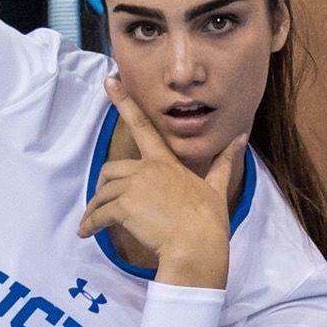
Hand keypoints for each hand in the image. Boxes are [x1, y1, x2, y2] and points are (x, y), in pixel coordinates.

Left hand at [78, 78, 246, 287]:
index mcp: (165, 162)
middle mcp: (146, 169)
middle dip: (103, 187)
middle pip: (111, 169)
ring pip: (102, 193)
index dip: (124, 102)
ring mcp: (134, 187)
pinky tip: (85, 234)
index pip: (142, 126)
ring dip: (94, 209)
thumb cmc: (208, 220)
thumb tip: (241, 138)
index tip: (109, 81)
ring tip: (89, 225)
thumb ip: (224, 162)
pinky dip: (89, 224)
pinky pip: (99, 213)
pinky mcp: (124, 207)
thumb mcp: (217, 188)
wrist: (197, 245)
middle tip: (101, 204)